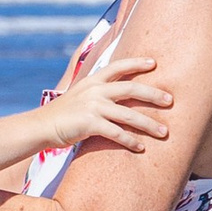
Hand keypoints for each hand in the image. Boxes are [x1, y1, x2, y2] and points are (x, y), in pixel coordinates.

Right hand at [40, 54, 173, 154]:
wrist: (41, 126)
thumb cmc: (62, 114)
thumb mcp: (79, 96)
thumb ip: (96, 93)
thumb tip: (115, 96)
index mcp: (92, 80)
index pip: (118, 67)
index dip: (136, 63)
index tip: (154, 63)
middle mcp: (94, 90)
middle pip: (131, 88)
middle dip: (153, 94)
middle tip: (170, 100)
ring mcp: (92, 106)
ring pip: (128, 114)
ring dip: (148, 124)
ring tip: (164, 132)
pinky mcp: (89, 123)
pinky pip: (116, 132)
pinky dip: (130, 140)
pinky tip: (140, 147)